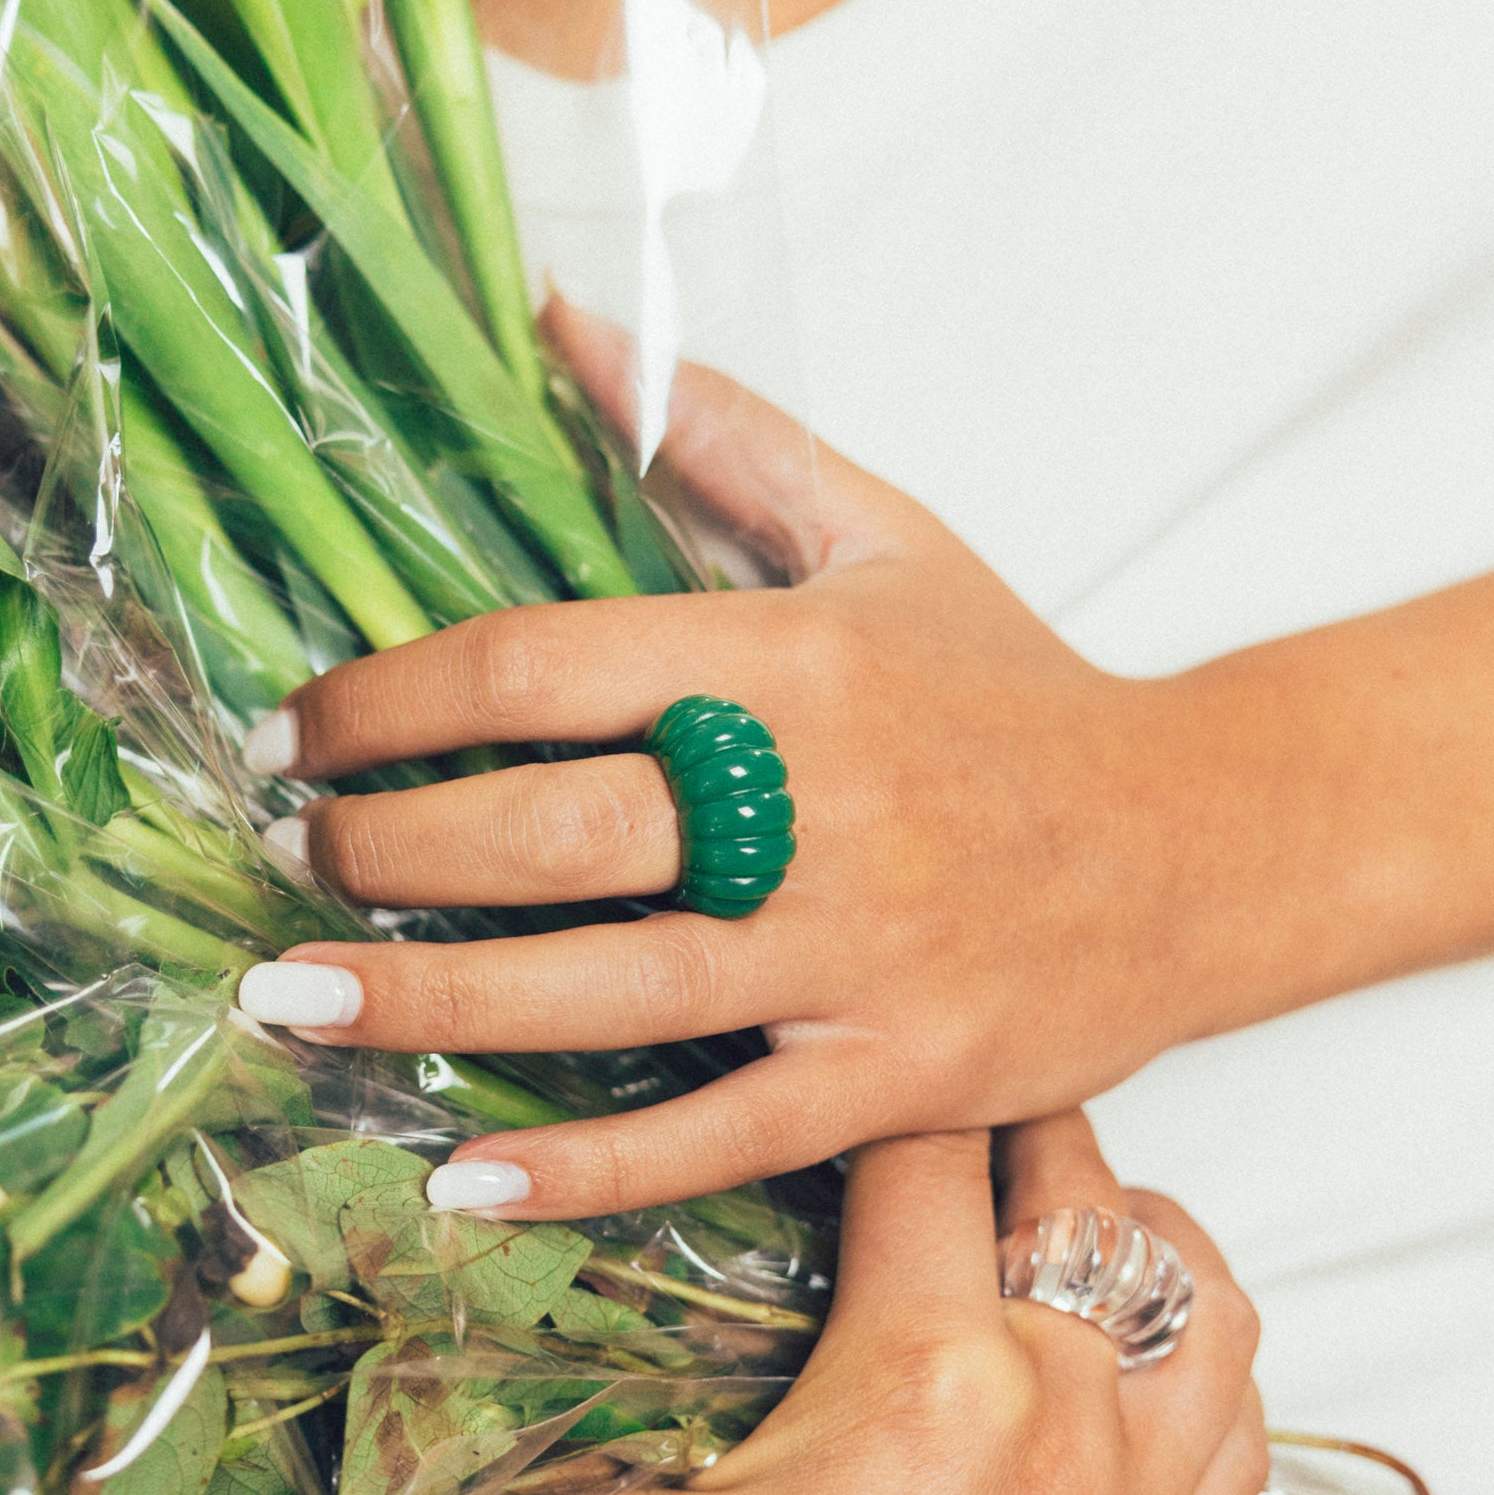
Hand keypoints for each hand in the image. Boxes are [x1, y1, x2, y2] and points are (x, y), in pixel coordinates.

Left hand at [240, 304, 1188, 1217]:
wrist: (1209, 844)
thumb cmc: (1015, 688)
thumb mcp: (878, 532)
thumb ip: (711, 431)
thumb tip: (553, 314)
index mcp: (795, 660)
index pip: (542, 669)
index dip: (387, 702)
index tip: (290, 735)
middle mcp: (821, 804)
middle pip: (557, 829)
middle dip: (387, 850)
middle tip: (284, 864)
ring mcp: (861, 953)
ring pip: (612, 991)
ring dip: (432, 999)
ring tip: (290, 1000)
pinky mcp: (899, 1077)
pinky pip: (716, 1137)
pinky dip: (585, 1168)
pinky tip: (463, 1180)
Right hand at [465, 1111, 1266, 1494]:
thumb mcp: (626, 1474)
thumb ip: (675, 1333)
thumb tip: (673, 1228)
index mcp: (930, 1378)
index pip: (926, 1149)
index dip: (873, 1083)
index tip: (848, 1052)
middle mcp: (1068, 1433)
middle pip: (1084, 1190)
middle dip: (1008, 1127)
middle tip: (938, 1105)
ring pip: (1208, 1297)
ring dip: (1135, 1231)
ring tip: (1054, 1214)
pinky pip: (1239, 1435)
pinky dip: (1196, 1361)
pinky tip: (1123, 1357)